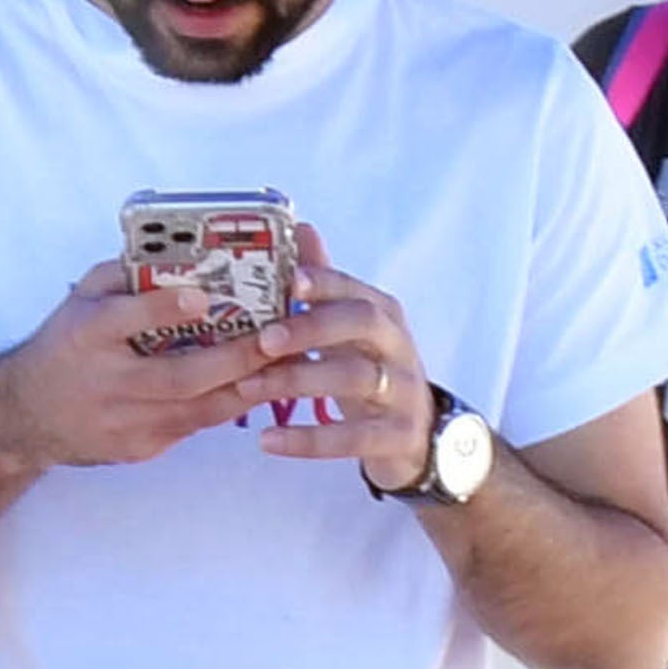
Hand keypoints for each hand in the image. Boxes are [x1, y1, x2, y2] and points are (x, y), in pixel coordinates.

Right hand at [0, 264, 281, 473]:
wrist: (28, 417)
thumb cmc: (64, 346)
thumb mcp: (79, 299)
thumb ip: (121, 274)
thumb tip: (175, 252)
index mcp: (87, 335)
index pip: (126, 320)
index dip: (166, 308)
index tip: (204, 295)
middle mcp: (107, 382)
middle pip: (179, 376)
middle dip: (235, 359)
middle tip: (276, 338)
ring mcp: (124, 422)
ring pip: (198, 410)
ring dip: (246, 388)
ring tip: (284, 364)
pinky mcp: (139, 448)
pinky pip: (193, 427)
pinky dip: (228, 406)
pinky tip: (257, 387)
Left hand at [246, 239, 435, 484]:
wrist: (419, 438)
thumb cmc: (371, 373)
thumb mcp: (350, 330)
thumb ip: (326, 286)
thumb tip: (301, 228)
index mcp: (382, 314)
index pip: (354, 289)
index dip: (323, 282)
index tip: (288, 280)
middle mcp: (398, 346)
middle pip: (361, 324)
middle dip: (312, 327)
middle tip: (263, 340)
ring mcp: (403, 391)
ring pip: (355, 378)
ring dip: (298, 382)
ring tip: (248, 390)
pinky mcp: (399, 435)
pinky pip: (354, 438)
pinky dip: (309, 439)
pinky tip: (269, 440)